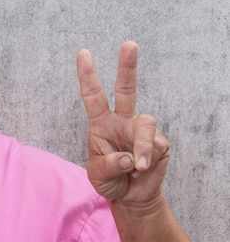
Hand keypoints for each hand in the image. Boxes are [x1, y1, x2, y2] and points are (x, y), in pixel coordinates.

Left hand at [76, 41, 169, 203]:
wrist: (131, 197)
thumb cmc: (110, 180)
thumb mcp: (97, 175)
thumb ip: (109, 165)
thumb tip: (129, 157)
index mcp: (100, 123)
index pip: (93, 96)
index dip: (88, 75)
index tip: (83, 52)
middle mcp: (121, 121)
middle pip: (126, 89)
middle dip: (127, 66)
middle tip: (129, 44)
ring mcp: (141, 130)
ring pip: (145, 124)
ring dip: (142, 147)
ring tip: (137, 167)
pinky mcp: (160, 143)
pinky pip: (155, 147)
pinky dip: (146, 162)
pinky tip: (141, 171)